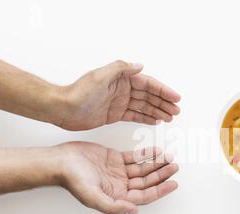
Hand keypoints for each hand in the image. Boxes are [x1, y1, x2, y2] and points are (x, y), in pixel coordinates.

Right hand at [57, 142, 178, 213]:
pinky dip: (147, 154)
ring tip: (170, 158)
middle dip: (162, 175)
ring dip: (157, 164)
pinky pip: (135, 157)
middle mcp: (121, 186)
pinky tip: (157, 151)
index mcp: (117, 197)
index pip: (144, 196)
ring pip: (144, 169)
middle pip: (147, 182)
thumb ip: (113, 206)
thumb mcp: (92, 196)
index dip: (160, 190)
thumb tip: (134, 211)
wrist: (61, 161)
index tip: (174, 184)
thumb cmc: (73, 180)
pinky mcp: (116, 159)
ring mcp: (119, 172)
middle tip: (174, 167)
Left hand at [58, 60, 180, 130]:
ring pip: (144, 107)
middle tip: (176, 110)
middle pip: (148, 96)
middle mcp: (122, 89)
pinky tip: (155, 121)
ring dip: (158, 111)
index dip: (163, 90)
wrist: (63, 109)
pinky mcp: (114, 114)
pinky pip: (134, 116)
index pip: (147, 84)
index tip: (175, 97)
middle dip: (164, 103)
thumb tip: (140, 66)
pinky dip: (145, 118)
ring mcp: (119, 102)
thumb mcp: (100, 76)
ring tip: (170, 117)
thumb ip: (121, 69)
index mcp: (121, 78)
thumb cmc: (78, 92)